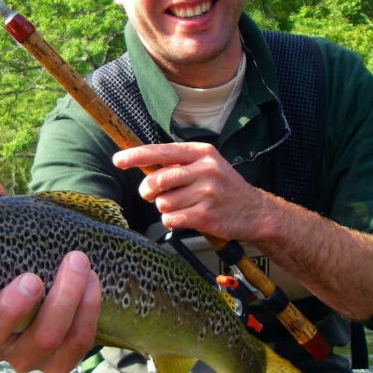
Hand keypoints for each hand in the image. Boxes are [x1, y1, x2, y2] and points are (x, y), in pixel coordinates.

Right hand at [0, 170, 101, 372]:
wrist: (32, 269)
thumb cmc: (1, 251)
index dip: (6, 313)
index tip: (30, 278)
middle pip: (22, 344)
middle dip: (49, 306)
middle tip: (71, 261)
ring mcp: (25, 358)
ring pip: (50, 345)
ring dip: (72, 305)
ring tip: (84, 265)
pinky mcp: (54, 362)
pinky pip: (74, 352)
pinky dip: (87, 319)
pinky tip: (94, 286)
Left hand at [113, 143, 271, 241]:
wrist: (255, 212)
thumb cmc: (223, 187)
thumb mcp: (207, 165)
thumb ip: (179, 164)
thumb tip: (142, 164)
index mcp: (202, 153)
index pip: (162, 152)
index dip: (136, 156)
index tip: (118, 160)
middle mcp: (205, 170)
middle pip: (157, 180)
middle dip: (148, 190)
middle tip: (151, 194)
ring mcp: (206, 193)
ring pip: (162, 203)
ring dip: (165, 208)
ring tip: (182, 206)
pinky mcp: (205, 215)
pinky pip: (171, 219)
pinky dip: (172, 220)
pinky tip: (186, 217)